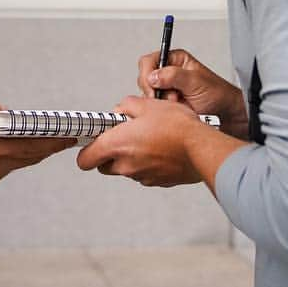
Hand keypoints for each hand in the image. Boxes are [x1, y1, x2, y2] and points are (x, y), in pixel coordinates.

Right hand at [0, 100, 71, 191]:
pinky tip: (11, 150)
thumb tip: (3, 112)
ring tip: (43, 143)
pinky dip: (12, 158)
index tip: (70, 135)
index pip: (34, 145)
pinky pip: (3, 168)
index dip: (54, 141)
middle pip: (30, 156)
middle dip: (48, 147)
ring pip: (17, 163)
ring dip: (30, 153)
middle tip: (64, 138)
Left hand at [76, 96, 210, 186]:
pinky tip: (160, 150)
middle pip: (104, 166)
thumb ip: (126, 106)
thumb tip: (120, 110)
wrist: (202, 148)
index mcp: (117, 145)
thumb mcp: (147, 104)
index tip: (93, 140)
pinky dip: (147, 165)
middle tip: (122, 137)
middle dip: (108, 154)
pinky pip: (144, 174)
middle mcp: (126, 165)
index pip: (85, 159)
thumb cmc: (176, 126)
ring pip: (125, 169)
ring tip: (148, 140)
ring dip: (130, 158)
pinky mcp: (157, 182)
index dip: (86, 150)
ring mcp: (141, 176)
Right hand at [138, 48, 248, 138]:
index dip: (148, 73)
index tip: (153, 86)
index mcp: (175, 60)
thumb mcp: (196, 81)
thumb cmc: (218, 94)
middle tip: (169, 99)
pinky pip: (153, 107)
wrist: (227, 114)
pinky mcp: (166, 104)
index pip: (149, 61)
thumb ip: (174, 76)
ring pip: (147, 94)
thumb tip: (153, 76)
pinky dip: (161, 111)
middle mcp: (168, 73)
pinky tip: (175, 110)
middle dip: (154, 91)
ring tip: (177, 104)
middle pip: (144, 77)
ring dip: (160, 102)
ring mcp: (166, 90)